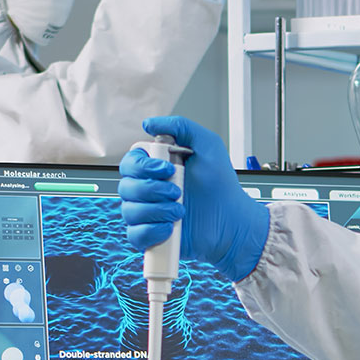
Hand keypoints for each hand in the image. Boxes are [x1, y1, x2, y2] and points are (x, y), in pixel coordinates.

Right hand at [118, 116, 269, 281]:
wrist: (233, 221)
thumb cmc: (221, 186)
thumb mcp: (208, 145)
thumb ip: (181, 127)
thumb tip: (148, 123)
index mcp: (156, 169)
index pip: (130, 162)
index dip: (142, 166)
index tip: (167, 169)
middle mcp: (148, 190)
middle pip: (126, 186)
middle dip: (152, 189)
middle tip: (178, 191)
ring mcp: (148, 214)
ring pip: (129, 211)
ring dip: (156, 210)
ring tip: (180, 211)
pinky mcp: (151, 236)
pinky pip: (135, 235)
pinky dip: (152, 231)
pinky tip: (170, 228)